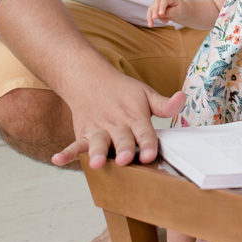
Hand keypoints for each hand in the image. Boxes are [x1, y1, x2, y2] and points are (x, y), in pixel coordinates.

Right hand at [51, 73, 186, 168]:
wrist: (88, 77)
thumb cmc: (121, 91)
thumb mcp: (145, 94)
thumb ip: (164, 104)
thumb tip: (183, 98)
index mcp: (135, 116)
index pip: (144, 132)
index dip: (148, 144)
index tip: (150, 155)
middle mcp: (116, 125)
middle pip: (121, 139)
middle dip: (124, 149)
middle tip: (126, 160)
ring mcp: (98, 130)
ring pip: (97, 142)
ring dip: (97, 153)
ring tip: (97, 164)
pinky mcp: (83, 133)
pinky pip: (74, 143)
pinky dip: (66, 152)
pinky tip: (58, 159)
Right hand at [147, 0, 182, 26]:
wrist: (180, 10)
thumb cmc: (181, 9)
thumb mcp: (178, 11)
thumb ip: (170, 12)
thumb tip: (160, 15)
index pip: (165, 0)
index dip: (162, 6)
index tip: (160, 14)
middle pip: (156, 3)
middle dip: (154, 11)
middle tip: (154, 18)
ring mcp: (157, 3)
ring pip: (151, 9)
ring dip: (150, 17)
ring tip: (151, 25)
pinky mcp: (155, 8)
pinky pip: (150, 13)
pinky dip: (150, 19)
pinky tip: (152, 25)